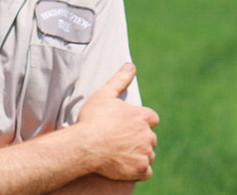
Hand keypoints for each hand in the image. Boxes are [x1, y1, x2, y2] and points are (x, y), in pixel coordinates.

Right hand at [78, 63, 159, 181]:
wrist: (84, 146)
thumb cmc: (92, 120)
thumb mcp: (104, 94)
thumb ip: (120, 79)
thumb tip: (131, 65)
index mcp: (142, 115)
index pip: (152, 118)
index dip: (141, 122)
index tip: (129, 125)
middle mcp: (147, 134)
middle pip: (150, 138)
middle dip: (140, 139)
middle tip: (122, 141)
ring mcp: (145, 152)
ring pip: (148, 154)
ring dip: (140, 154)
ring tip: (122, 154)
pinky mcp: (140, 169)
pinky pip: (146, 172)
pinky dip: (138, 170)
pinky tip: (126, 167)